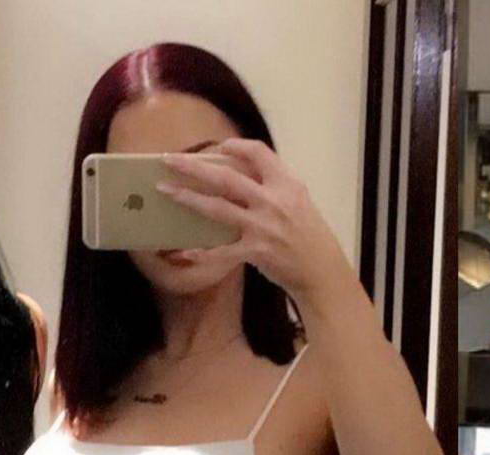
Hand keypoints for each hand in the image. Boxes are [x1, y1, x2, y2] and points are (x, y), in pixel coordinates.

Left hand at [155, 138, 351, 300]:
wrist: (323, 272)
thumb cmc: (312, 238)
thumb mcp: (301, 203)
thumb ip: (275, 187)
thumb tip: (245, 176)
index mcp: (287, 185)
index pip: (257, 153)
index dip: (234, 146)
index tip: (217, 147)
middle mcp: (273, 201)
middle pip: (226, 177)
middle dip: (194, 167)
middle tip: (169, 160)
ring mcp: (263, 227)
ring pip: (217, 208)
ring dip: (188, 198)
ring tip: (166, 190)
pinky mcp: (256, 251)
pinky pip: (223, 252)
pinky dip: (203, 253)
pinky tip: (185, 252)